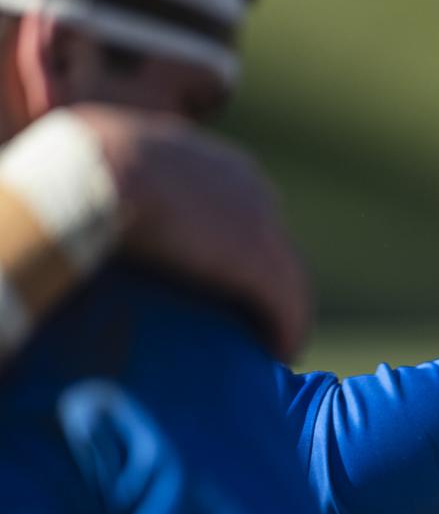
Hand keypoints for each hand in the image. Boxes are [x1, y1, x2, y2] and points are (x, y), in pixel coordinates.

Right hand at [71, 104, 311, 360]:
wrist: (93, 174)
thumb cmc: (75, 170)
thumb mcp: (102, 163)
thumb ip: (116, 186)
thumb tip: (83, 210)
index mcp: (209, 161)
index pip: (238, 205)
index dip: (232, 242)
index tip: (220, 273)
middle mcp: (246, 184)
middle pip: (269, 239)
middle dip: (260, 276)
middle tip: (244, 314)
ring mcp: (261, 222)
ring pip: (287, 275)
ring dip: (280, 310)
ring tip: (267, 341)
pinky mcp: (263, 262)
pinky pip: (289, 304)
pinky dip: (287, 330)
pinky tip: (280, 351)